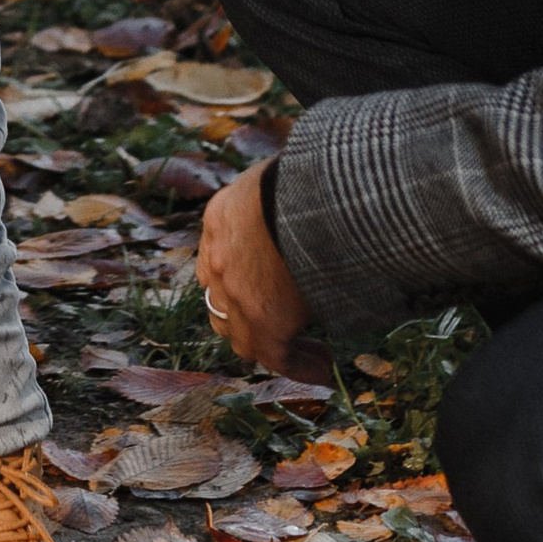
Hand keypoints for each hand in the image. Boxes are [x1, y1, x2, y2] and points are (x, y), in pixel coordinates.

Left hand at [196, 162, 323, 377]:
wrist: (308, 194)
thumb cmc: (309, 172)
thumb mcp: (281, 174)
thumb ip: (286, 192)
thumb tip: (318, 184)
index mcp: (220, 217)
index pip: (219, 258)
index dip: (238, 277)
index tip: (264, 286)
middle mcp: (219, 258)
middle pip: (223, 302)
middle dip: (247, 317)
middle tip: (282, 323)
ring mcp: (237, 294)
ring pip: (245, 336)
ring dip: (274, 346)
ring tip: (311, 351)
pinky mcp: (263, 323)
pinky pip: (279, 356)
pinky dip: (300, 366)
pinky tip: (323, 369)